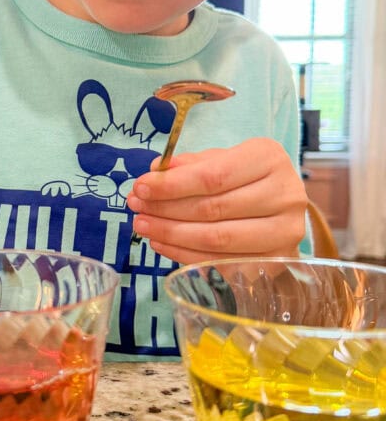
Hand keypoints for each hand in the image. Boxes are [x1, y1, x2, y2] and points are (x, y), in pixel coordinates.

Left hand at [127, 137, 307, 264]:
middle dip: (166, 209)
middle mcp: (284, 195)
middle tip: (136, 208)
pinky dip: (184, 254)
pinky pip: (219, 262)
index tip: (141, 187)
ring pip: (216, 239)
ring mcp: (283, 232)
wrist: (281, 205)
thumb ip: (189, 165)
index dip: (171, 185)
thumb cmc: (244, 176)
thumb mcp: (220, 159)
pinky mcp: (274, 262)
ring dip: (171, 234)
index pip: (212, 177)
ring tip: (143, 226)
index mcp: (269, 159)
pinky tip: (161, 243)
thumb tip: (154, 171)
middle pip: (212, 209)